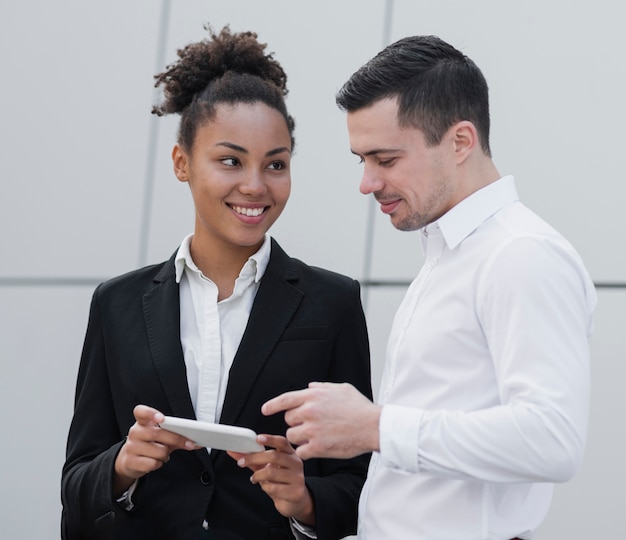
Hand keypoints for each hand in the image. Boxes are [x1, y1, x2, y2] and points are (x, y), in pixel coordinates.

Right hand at [113, 405, 197, 495]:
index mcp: (142, 422)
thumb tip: (197, 443)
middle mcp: (135, 432)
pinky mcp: (130, 462)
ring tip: (164, 454)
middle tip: (190, 444)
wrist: (130, 460)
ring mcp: (131, 447)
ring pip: (158, 451)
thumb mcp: (161, 437)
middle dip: (176, 439)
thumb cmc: (150, 445)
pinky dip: (159, 464)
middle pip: (157, 434)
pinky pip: (152, 463)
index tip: (162, 418)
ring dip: (166, 455)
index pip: (141, 412)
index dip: (150, 413)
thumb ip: (177, 435)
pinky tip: (156, 461)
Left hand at [228, 435, 314, 525]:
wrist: (294, 501)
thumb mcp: (267, 468)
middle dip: (254, 458)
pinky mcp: (296, 492)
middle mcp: (296, 463)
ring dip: (258, 476)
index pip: (282, 442)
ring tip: (255, 478)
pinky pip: (274, 488)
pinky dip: (265, 487)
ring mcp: (297, 477)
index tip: (257, 438)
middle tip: (241, 462)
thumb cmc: (280, 481)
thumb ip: (252, 459)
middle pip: (274, 455)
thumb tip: (234, 451)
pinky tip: (267, 487)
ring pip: (271, 472)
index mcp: (290, 453)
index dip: (270, 439)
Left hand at [262, 382, 381, 459]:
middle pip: (288, 419)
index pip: (285, 399)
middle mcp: (309, 411)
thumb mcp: (342, 389)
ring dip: (300, 438)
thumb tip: (310, 386)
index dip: (272, 405)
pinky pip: (300, 452)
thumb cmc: (360, 408)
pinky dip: (306, 452)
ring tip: (315, 437)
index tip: (264, 410)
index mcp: (314, 395)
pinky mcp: (316, 447)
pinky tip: (316, 449)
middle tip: (311, 425)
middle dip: (296, 423)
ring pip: (291, 436)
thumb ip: (323, 387)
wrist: (373, 427)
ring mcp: (312, 430)